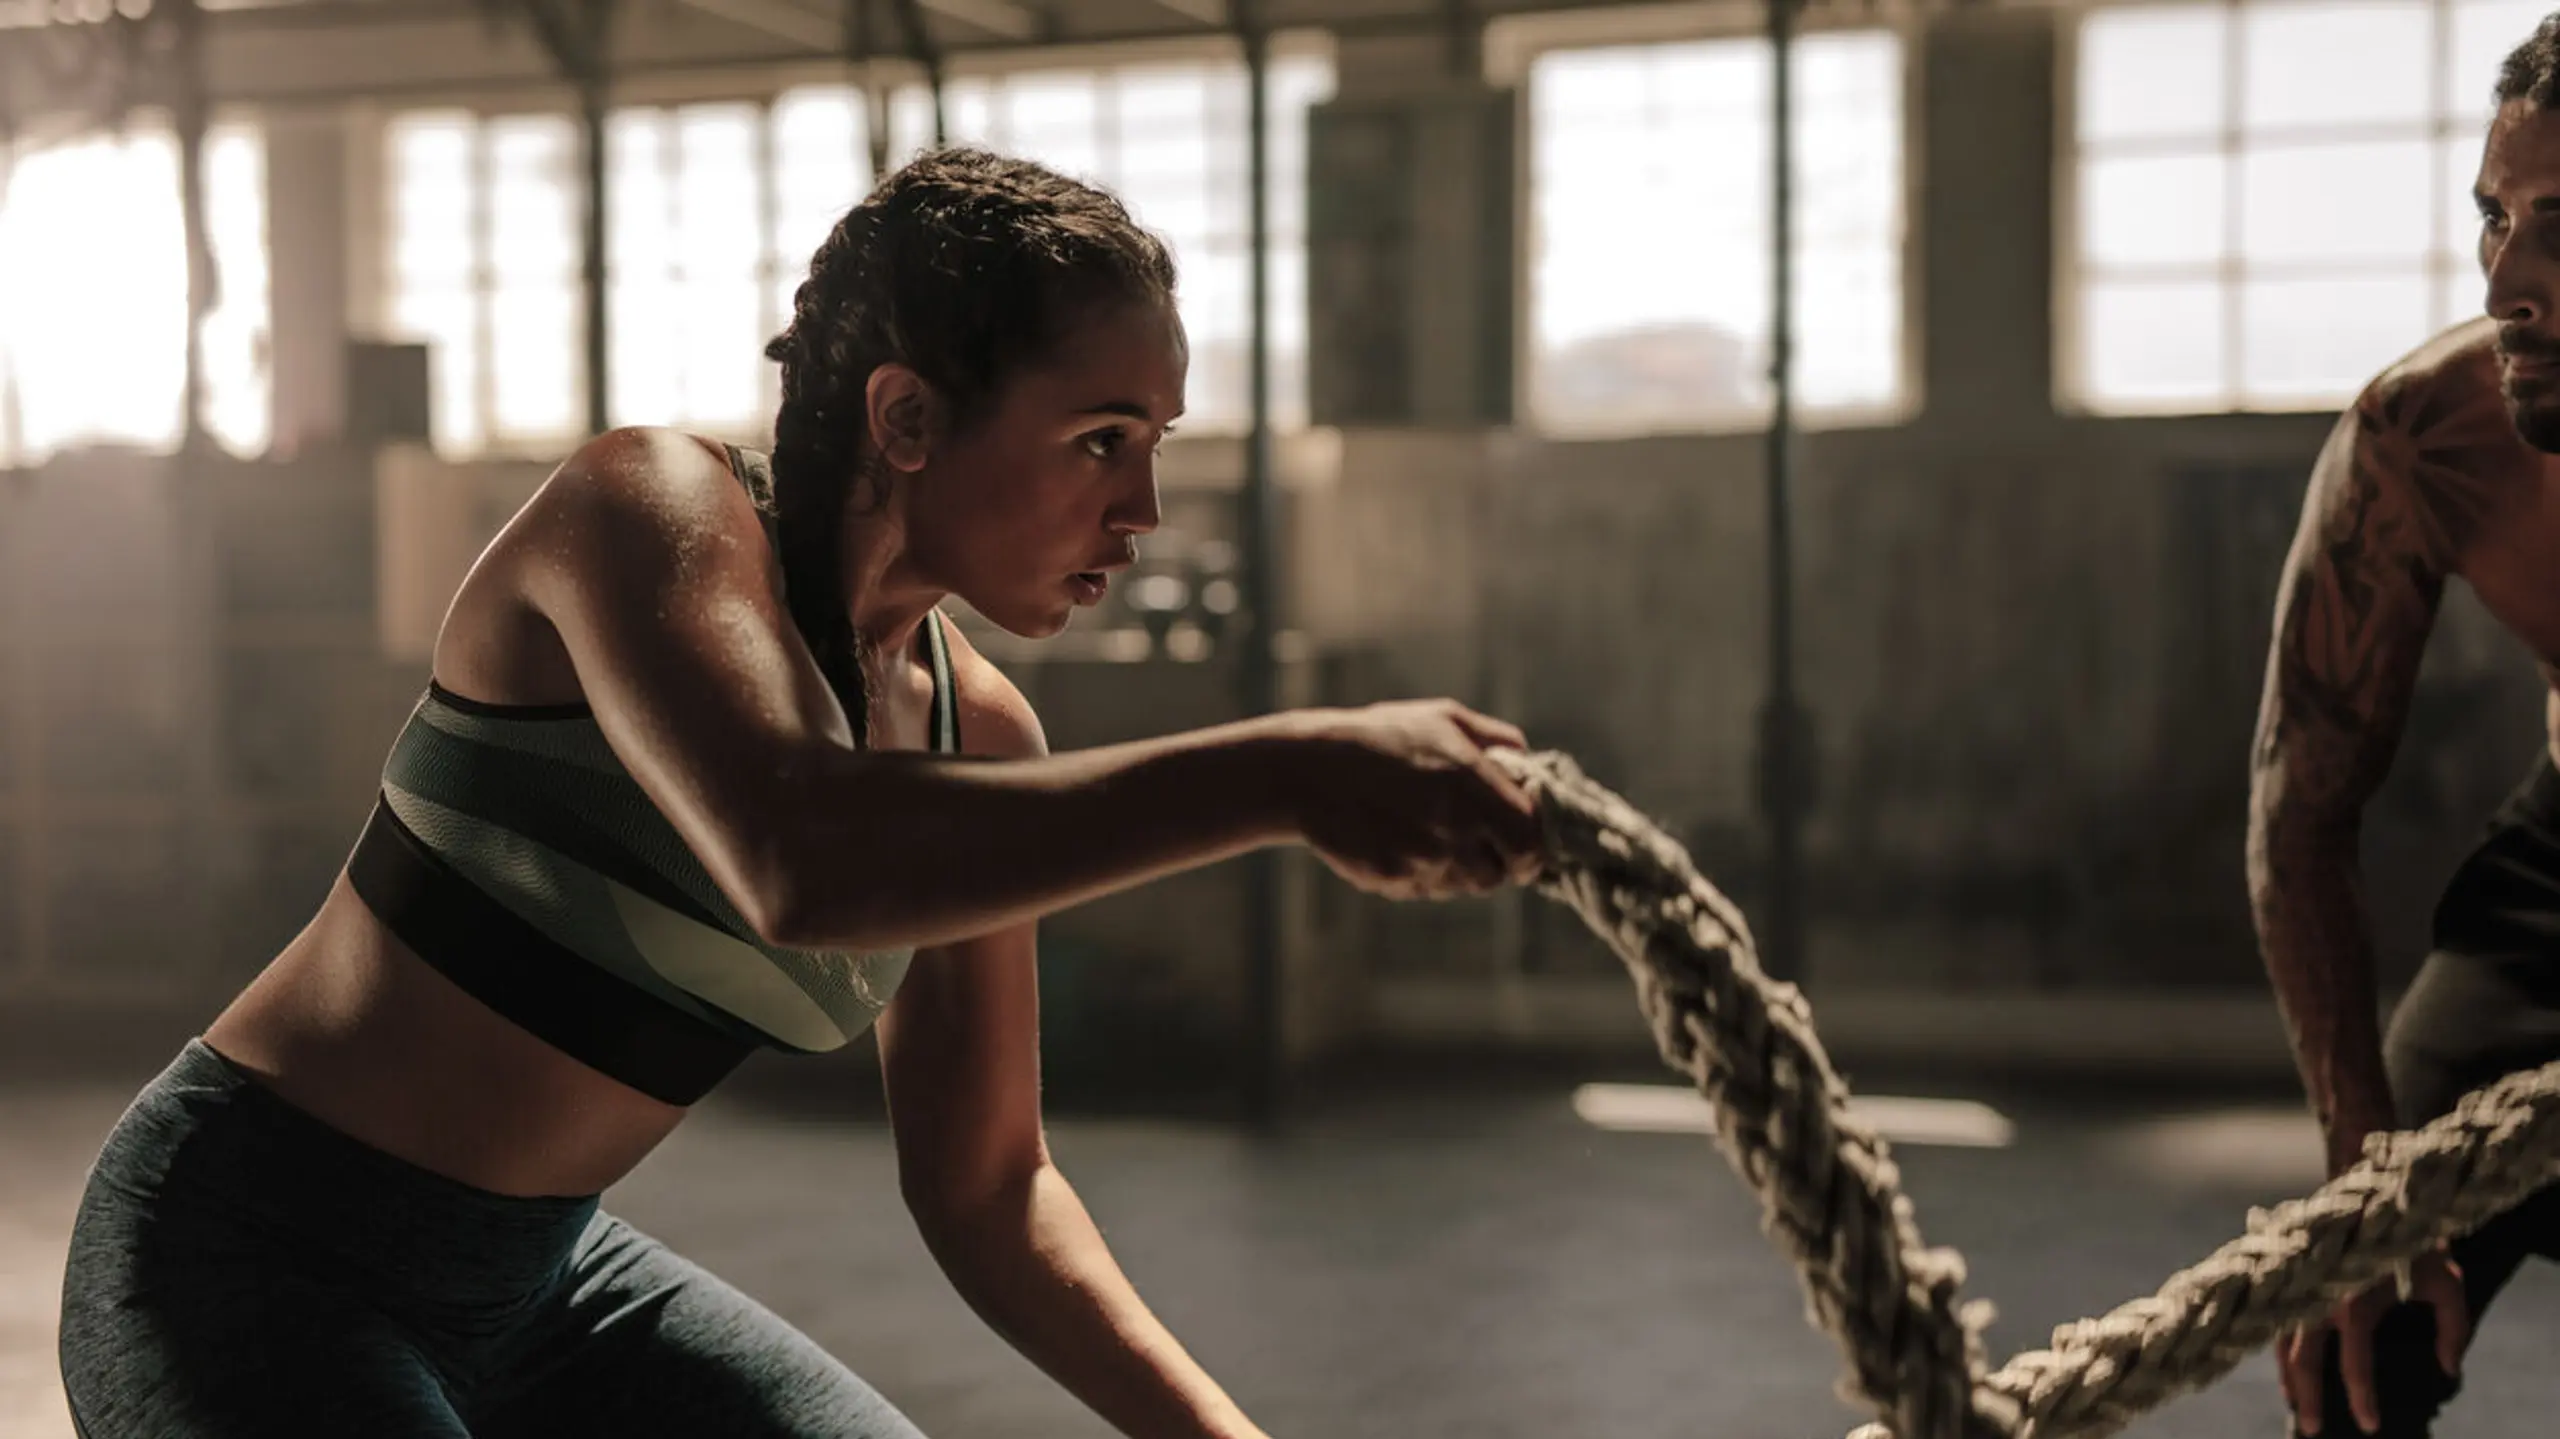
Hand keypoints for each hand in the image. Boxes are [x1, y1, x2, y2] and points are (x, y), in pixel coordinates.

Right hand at [1284, 699, 1545, 900]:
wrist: (1306, 771)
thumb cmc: (1379, 738)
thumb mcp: (1443, 718)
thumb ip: (1497, 739)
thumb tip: (1530, 762)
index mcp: (1471, 783)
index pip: (1529, 840)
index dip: (1532, 848)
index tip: (1522, 844)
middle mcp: (1452, 826)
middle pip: (1499, 875)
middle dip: (1495, 864)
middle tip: (1478, 844)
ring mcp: (1421, 858)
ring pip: (1461, 887)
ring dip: (1456, 870)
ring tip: (1426, 834)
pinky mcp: (1392, 879)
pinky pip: (1423, 890)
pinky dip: (1419, 874)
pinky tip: (1396, 841)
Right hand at [2277, 1247, 2467, 1434]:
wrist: (2376, 1192)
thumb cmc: (2416, 1241)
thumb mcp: (2448, 1284)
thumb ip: (2453, 1330)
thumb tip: (2447, 1369)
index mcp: (2357, 1304)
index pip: (2355, 1366)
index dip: (2363, 1401)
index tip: (2371, 1426)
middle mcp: (2321, 1300)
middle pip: (2304, 1361)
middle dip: (2308, 1400)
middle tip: (2314, 1430)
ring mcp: (2302, 1288)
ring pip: (2282, 1342)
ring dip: (2288, 1378)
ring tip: (2297, 1405)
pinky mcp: (2294, 1279)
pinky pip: (2278, 1321)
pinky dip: (2280, 1350)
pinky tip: (2287, 1369)